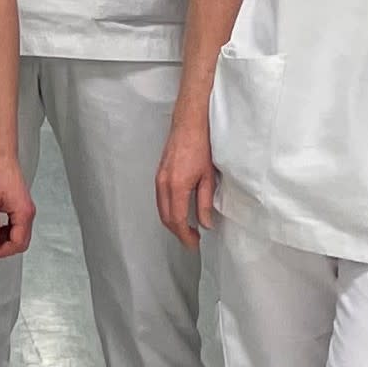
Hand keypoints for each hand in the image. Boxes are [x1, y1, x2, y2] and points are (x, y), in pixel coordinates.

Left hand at [0, 151, 35, 258]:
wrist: (2, 156)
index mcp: (23, 213)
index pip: (17, 242)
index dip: (2, 251)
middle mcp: (28, 213)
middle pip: (21, 242)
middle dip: (5, 248)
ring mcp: (26, 209)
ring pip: (20, 235)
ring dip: (6, 240)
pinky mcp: (22, 206)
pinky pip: (18, 226)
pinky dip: (7, 232)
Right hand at [154, 117, 217, 249]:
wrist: (190, 122)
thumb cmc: (201, 144)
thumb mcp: (208, 177)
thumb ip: (205, 203)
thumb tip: (205, 223)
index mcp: (176, 186)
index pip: (177, 220)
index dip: (185, 236)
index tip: (194, 243)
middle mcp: (163, 184)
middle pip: (166, 217)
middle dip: (178, 232)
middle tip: (192, 240)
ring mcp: (159, 178)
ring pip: (161, 209)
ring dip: (172, 222)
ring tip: (187, 229)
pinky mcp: (159, 173)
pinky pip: (160, 198)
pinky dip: (168, 210)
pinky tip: (180, 211)